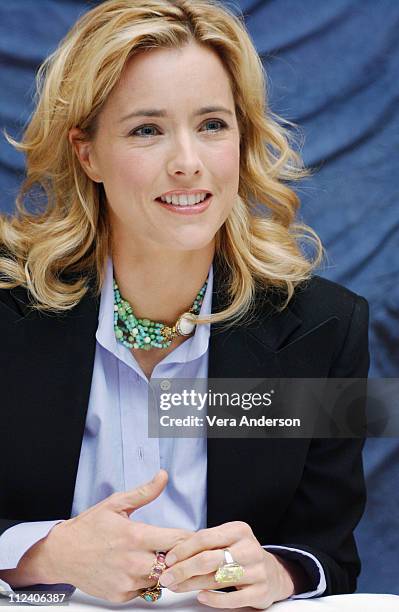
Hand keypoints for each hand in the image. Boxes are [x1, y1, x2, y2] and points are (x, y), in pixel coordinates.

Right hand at [19, 470, 191, 602]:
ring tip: (153, 557)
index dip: (189, 538)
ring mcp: (128, 581)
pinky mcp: (121, 596)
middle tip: (175, 548)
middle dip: (179, 556)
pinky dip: (145, 581)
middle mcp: (134, 562)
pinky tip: (136, 569)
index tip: (191, 536)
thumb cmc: (88, 527)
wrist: (62, 554)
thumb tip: (162, 477)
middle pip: (175, 563)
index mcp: (136, 536)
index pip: (179, 540)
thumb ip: (144, 492)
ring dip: (162, 569)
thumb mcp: (116, 504)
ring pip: (162, 579)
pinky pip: (145, 590)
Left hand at [160, 521, 294, 608]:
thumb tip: (173, 556)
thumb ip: (205, 545)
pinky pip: (232, 598)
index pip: (204, 537)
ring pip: (216, 579)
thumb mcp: (228, 541)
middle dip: (183, 569)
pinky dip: (214, 599)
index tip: (169, 559)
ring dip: (191, 585)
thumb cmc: (241, 555)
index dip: (183, 549)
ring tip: (176, 587)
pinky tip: (200, 596)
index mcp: (239, 530)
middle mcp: (249, 548)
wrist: (274, 573)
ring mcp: (256, 570)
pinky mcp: (260, 592)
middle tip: (166, 577)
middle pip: (208, 559)